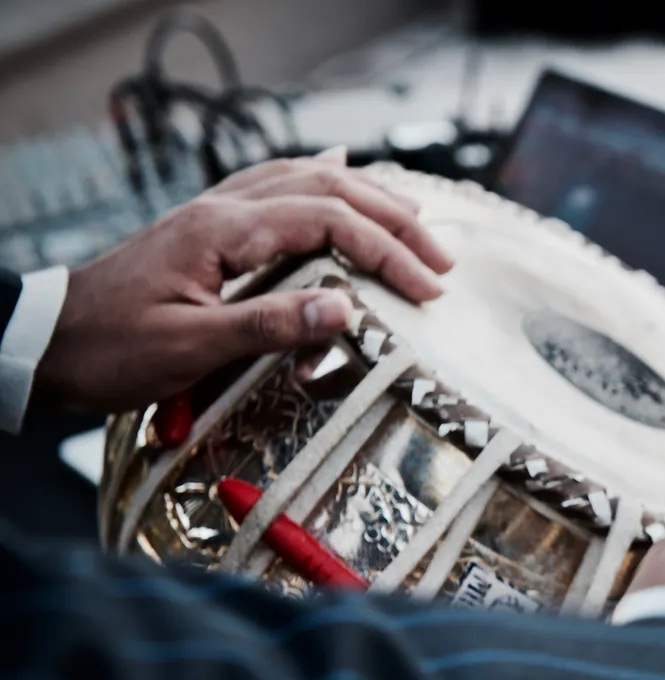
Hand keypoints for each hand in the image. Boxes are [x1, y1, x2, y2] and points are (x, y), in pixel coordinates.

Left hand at [36, 151, 453, 412]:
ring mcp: (214, 212)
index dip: (387, 252)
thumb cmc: (111, 349)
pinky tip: (340, 169)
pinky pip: (276, 185)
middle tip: (441, 262)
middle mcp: (223, 208)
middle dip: (394, 222)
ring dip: (368, 198)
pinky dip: (320, 179)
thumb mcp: (190, 347)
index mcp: (223, 231)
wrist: (47, 343)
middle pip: (328, 190)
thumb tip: (347, 308)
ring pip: (306, 179)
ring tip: (414, 221)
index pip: (328, 222)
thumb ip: (270, 325)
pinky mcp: (208, 228)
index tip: (428, 290)